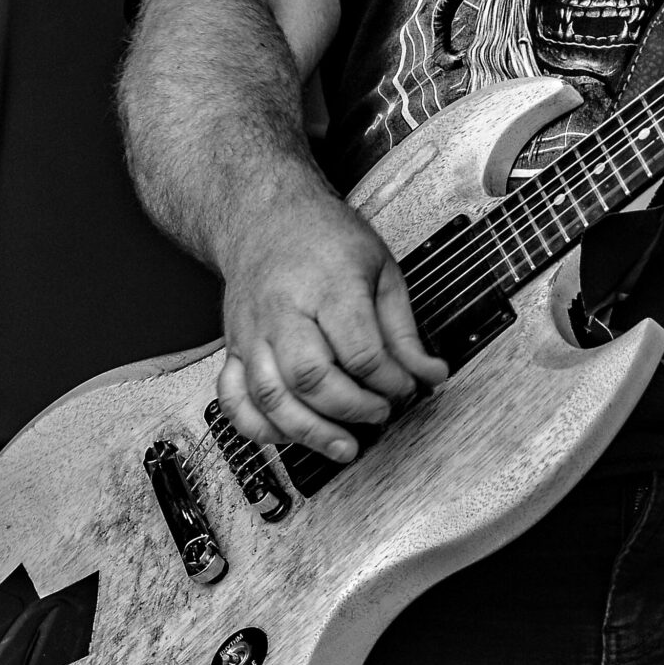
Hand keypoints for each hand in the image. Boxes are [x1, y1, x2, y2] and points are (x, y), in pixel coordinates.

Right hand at [214, 188, 447, 461]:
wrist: (266, 217)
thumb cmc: (326, 239)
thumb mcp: (383, 270)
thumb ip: (405, 330)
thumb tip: (431, 374)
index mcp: (329, 286)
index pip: (361, 351)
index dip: (391, 382)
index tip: (407, 388)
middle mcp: (283, 312)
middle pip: (311, 378)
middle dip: (352, 408)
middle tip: (380, 415)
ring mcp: (251, 333)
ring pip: (270, 396)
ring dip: (309, 432)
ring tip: (344, 446)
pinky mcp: (232, 349)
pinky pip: (233, 400)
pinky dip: (258, 428)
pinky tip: (290, 436)